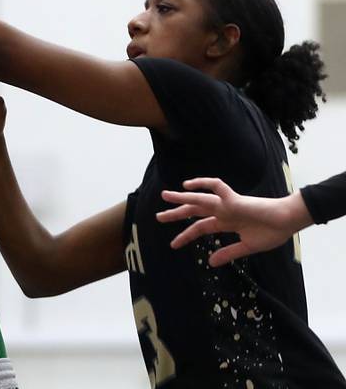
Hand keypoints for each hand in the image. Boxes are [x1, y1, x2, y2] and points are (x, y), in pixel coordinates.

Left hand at [157, 178, 311, 266]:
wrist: (289, 222)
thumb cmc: (272, 232)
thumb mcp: (247, 247)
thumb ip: (228, 253)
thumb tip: (211, 263)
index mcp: (226, 223)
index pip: (200, 228)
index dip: (186, 236)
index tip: (174, 245)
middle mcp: (222, 212)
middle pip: (194, 212)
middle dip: (176, 214)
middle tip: (159, 217)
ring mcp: (227, 205)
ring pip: (199, 199)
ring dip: (181, 198)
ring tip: (164, 196)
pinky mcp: (234, 200)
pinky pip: (216, 187)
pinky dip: (203, 184)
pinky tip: (188, 185)